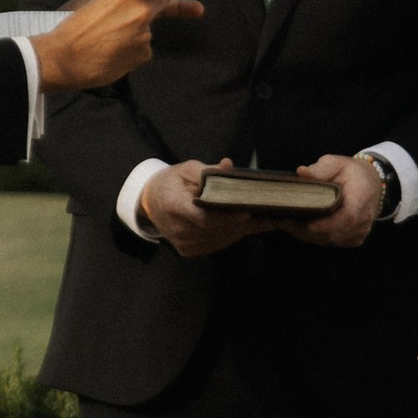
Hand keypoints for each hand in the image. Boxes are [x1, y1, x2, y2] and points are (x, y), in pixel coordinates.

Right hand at [31, 0, 215, 94]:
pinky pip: (142, 49)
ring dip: (133, 31)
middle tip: (135, 12)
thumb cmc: (70, 28)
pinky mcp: (143, 55)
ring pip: (147, 29)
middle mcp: (141, 12)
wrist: (61, 60)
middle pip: (162, 1)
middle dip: (154, 3)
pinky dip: (130, 50)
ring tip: (106, 39)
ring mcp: (145, 36)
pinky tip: (110, 52)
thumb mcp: (87, 0)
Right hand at [137, 158, 257, 257]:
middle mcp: (179, 230)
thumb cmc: (171, 182)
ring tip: (266, 218)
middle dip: (244, 222)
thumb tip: (228, 166)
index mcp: (175, 207)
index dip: (227, 217)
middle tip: (268, 211)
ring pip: (221, 239)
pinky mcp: (189, 251)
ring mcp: (184, 243)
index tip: (247, 211)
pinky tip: (249, 225)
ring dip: (243, 229)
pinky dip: (233, 234)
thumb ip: (208, 171)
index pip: (204, 218)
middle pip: (217, 230)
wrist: (150, 202)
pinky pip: (217, 244)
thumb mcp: (186, 169)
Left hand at [284, 152, 385, 248]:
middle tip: (283, 221)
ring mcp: (360, 231)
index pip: (348, 217)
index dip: (328, 225)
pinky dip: (315, 237)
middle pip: (335, 233)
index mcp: (362, 197)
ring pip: (330, 240)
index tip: (308, 225)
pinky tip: (300, 227)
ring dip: (308, 235)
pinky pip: (332, 242)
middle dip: (308, 230)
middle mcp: (364, 218)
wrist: (371, 184)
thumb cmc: (352, 173)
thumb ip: (321, 169)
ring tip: (286, 223)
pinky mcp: (354, 238)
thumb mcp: (337, 163)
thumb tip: (302, 173)